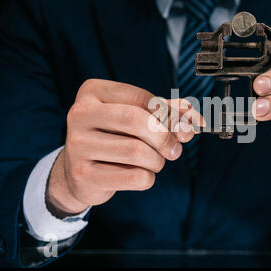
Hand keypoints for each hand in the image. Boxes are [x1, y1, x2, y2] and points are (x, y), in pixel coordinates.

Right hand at [47, 79, 202, 217]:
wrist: (79, 173)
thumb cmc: (113, 138)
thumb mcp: (135, 117)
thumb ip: (165, 112)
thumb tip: (192, 116)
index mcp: (93, 92)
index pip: (143, 98)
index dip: (172, 114)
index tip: (189, 127)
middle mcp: (80, 114)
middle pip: (138, 121)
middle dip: (165, 138)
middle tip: (175, 150)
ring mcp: (77, 145)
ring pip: (137, 151)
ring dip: (157, 161)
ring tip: (154, 162)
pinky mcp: (83, 175)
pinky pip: (134, 177)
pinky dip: (148, 178)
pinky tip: (140, 175)